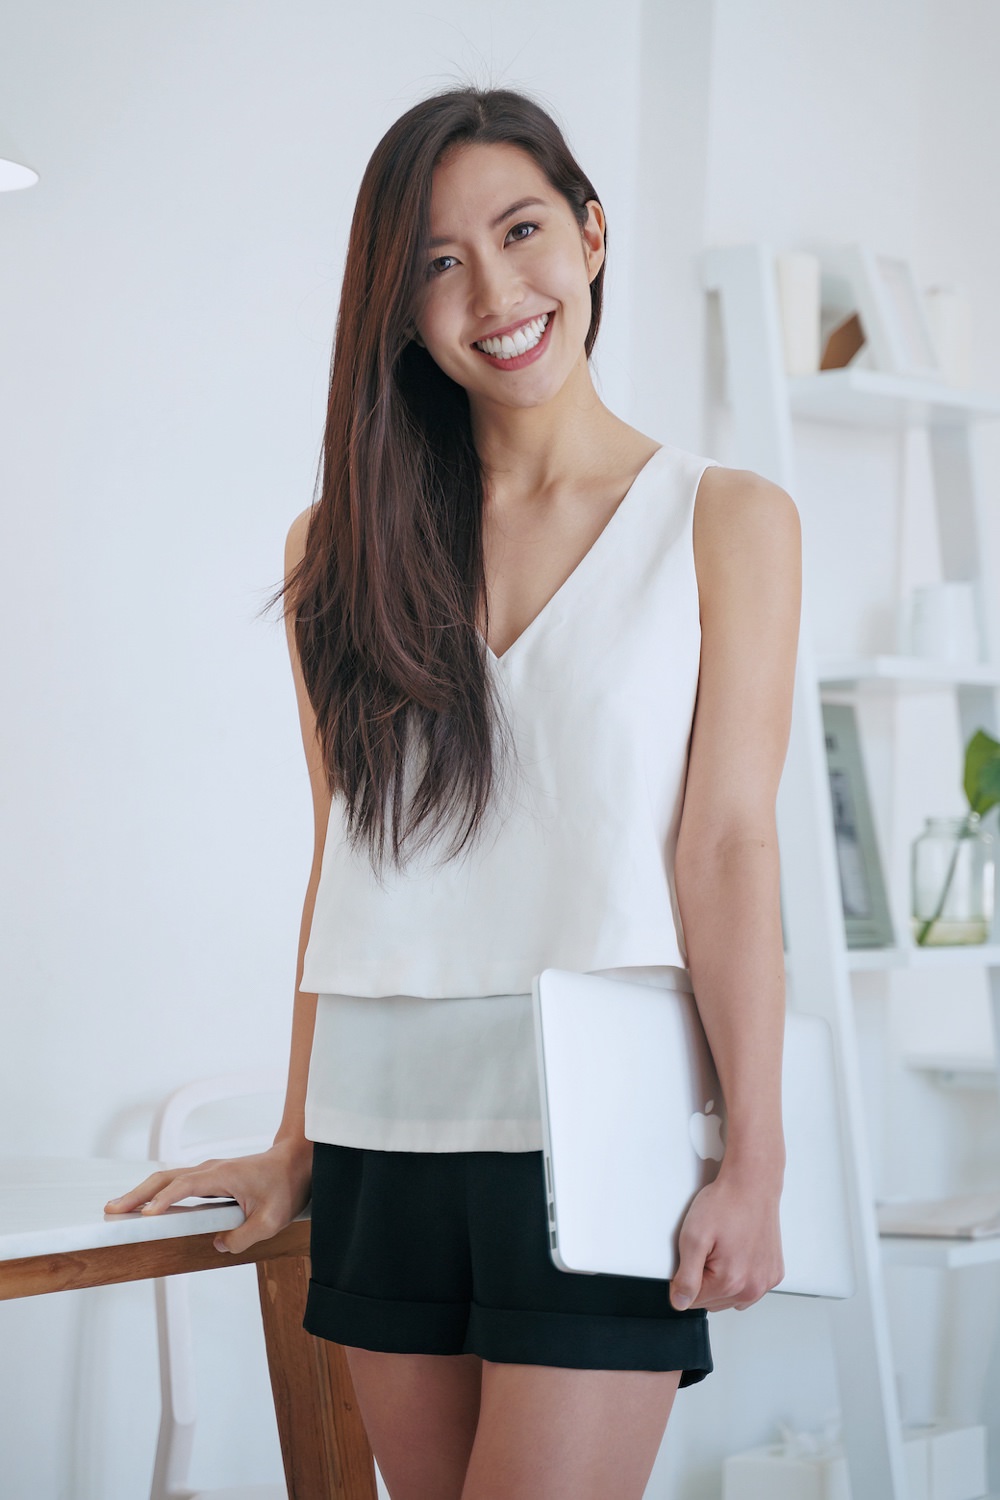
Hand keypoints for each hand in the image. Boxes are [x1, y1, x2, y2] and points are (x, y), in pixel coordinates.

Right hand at [103, 1137, 312, 1255]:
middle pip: (165, 1178)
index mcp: (223, 1175)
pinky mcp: (209, 1179)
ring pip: (167, 1179)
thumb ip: (244, 1236)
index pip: (186, 1186)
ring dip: (142, 1193)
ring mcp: (208, 1173)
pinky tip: (145, 1207)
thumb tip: (218, 1245)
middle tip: (111, 1210)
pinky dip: (156, 1193)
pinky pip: (177, 1184)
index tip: (145, 1215)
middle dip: (138, 1194)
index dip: (164, 1200)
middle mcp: (211, 1170)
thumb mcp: (272, 1220)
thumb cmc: (285, 1186)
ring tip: (117, 1209)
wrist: (296, 1162)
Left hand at [669, 1166, 783, 1311]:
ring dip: (723, 1281)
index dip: (685, 1279)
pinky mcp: (774, 1273)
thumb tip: (680, 1303)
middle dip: (705, 1280)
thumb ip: (686, 1277)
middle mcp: (752, 1287)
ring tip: (723, 1249)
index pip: (693, 1301)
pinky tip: (737, 1252)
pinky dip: (741, 1276)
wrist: (752, 1184)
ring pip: (732, 1298)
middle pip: (713, 1302)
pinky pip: (750, 1288)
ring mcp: (766, 1281)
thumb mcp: (693, 1237)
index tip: (691, 1257)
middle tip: (707, 1249)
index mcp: (730, 1281)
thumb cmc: (726, 1204)